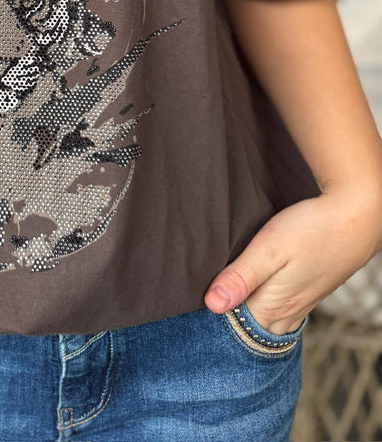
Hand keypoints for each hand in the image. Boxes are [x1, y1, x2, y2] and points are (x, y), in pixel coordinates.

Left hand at [204, 182, 381, 335]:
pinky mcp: (307, 294)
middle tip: (199, 303)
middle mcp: (286, 314)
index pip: (232, 326)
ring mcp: (300, 306)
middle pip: (248, 330)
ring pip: (264, 324)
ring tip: (220, 299)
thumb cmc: (311, 228)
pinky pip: (279, 314)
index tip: (190, 304)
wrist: (358, 219)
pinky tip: (251, 295)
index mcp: (272, 307)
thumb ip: (241, 276)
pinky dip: (261, 309)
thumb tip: (212, 305)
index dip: (211, 316)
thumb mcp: (269, 247)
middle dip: (226, 321)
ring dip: (243, 315)